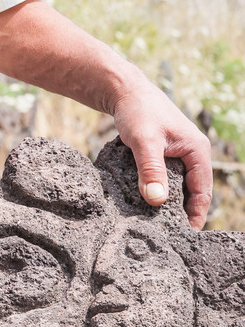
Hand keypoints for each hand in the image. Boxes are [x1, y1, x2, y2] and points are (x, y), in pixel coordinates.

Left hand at [112, 78, 212, 228]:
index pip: (203, 191)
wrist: (123, 90)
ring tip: (158, 225)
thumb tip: (157, 201)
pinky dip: (158, 190)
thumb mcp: (144, 141)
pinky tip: (146, 203)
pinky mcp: (162, 153)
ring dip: (170, 203)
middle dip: (183, 213)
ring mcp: (177, 153)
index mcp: (197, 150)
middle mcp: (192, 153)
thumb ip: (151, 170)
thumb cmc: (138, 110)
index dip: (196, 215)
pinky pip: (165, 178)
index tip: (186, 236)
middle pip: (193, 191)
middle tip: (170, 236)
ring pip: (178, 185)